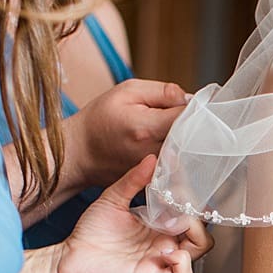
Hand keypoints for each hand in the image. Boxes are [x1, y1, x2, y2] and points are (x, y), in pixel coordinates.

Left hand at [57, 155, 213, 272]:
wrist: (69, 259)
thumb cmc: (91, 233)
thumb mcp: (113, 199)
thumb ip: (134, 180)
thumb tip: (152, 159)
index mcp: (159, 225)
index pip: (191, 212)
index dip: (192, 199)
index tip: (180, 185)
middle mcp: (165, 242)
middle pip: (202, 230)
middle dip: (196, 214)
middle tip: (178, 205)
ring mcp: (161, 259)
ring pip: (200, 248)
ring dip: (194, 233)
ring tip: (171, 225)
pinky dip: (182, 261)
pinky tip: (166, 251)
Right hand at [69, 78, 187, 187]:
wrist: (80, 153)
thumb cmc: (100, 118)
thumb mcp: (126, 92)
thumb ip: (161, 92)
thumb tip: (189, 99)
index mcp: (147, 128)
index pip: (187, 116)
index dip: (192, 106)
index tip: (184, 102)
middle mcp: (154, 153)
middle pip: (191, 137)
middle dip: (190, 124)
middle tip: (175, 116)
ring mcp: (155, 170)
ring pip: (187, 153)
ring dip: (184, 139)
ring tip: (165, 131)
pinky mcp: (155, 180)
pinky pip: (178, 166)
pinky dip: (177, 154)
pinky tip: (164, 146)